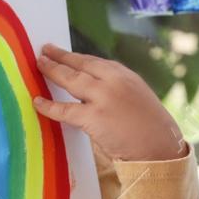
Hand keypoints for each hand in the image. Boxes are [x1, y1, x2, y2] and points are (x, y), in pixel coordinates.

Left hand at [32, 44, 185, 162]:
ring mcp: (103, 97)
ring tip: (39, 65)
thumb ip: (117, 89)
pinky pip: (64, 110)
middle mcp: (113, 80)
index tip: (64, 54)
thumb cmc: (151, 128)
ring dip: (52, 71)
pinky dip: (48, 106)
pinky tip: (38, 102)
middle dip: (60, 57)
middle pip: (80, 64)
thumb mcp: (138, 97)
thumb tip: (92, 90)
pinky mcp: (94, 117)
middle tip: (45, 51)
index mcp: (125, 75)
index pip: (94, 61)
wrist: (161, 147)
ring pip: (70, 79)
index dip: (76, 57)